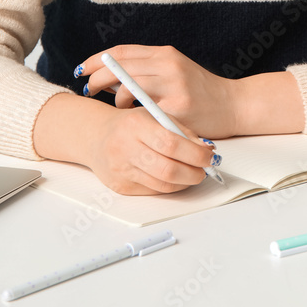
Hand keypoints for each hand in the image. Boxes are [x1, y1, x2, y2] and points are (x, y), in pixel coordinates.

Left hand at [76, 44, 238, 138]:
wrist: (235, 105)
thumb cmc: (202, 91)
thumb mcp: (174, 72)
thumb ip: (146, 71)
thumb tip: (110, 79)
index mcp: (165, 54)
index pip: (122, 52)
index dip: (98, 59)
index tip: (83, 68)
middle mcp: (168, 64)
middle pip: (120, 67)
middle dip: (97, 78)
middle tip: (87, 88)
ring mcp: (174, 85)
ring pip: (129, 87)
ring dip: (116, 99)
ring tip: (117, 107)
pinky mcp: (179, 107)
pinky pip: (146, 110)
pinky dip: (135, 114)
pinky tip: (135, 119)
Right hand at [86, 104, 213, 195]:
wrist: (96, 136)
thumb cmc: (131, 124)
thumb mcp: (154, 115)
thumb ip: (180, 130)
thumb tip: (206, 150)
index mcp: (136, 124)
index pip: (171, 144)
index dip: (195, 154)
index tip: (209, 156)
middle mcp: (125, 147)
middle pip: (168, 169)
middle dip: (193, 173)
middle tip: (204, 170)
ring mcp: (121, 170)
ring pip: (162, 185)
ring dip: (184, 182)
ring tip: (192, 174)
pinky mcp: (120, 187)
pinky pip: (153, 191)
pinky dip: (169, 186)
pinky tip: (174, 178)